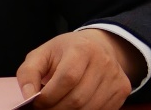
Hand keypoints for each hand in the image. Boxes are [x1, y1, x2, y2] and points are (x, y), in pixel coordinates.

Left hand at [18, 29, 144, 109]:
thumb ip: (28, 74)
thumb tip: (28, 97)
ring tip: (60, 106)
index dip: (48, 97)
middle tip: (47, 108)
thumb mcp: (42, 56)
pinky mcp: (122, 88)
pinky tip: (77, 106)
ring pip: (88, 109)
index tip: (38, 101)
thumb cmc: (64, 54)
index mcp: (82, 48)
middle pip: (77, 99)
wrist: (97, 46)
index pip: (67, 78)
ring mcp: (115, 75)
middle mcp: (104, 60)